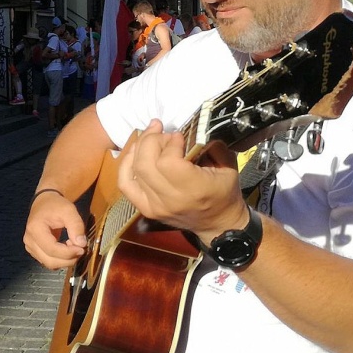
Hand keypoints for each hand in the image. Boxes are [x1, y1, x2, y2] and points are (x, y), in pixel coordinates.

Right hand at [23, 190, 86, 269]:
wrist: (44, 202)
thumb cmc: (56, 205)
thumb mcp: (69, 210)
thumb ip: (76, 226)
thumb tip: (81, 244)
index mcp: (35, 229)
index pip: (52, 250)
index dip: (68, 253)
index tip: (82, 248)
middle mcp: (29, 241)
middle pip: (50, 261)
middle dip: (68, 260)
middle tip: (81, 250)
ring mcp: (30, 247)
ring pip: (49, 264)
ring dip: (65, 260)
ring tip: (73, 247)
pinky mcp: (34, 251)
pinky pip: (48, 261)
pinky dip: (60, 259)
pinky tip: (66, 248)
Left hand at [116, 120, 244, 241]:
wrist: (217, 224)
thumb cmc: (224, 192)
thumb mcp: (227, 165)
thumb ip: (210, 145)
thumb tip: (189, 128)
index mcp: (193, 190)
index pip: (167, 161)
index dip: (170, 142)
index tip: (179, 136)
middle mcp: (170, 200)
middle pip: (145, 163)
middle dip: (151, 139)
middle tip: (162, 131)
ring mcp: (154, 206)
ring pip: (134, 170)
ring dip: (139, 147)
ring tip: (150, 135)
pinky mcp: (145, 208)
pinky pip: (125, 183)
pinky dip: (126, 164)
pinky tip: (135, 152)